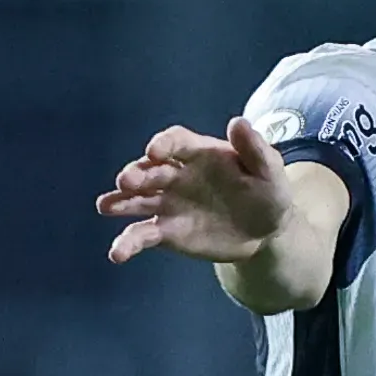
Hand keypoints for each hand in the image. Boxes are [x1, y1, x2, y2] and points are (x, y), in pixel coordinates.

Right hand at [97, 118, 294, 266]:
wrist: (265, 232)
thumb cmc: (268, 192)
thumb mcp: (269, 169)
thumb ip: (254, 148)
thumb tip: (238, 122)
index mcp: (199, 154)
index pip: (176, 142)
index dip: (164, 144)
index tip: (155, 151)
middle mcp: (177, 176)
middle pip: (151, 170)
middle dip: (137, 173)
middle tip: (126, 180)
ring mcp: (169, 204)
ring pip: (138, 201)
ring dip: (121, 202)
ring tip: (106, 207)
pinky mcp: (167, 232)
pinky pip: (143, 235)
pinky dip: (128, 243)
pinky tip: (117, 253)